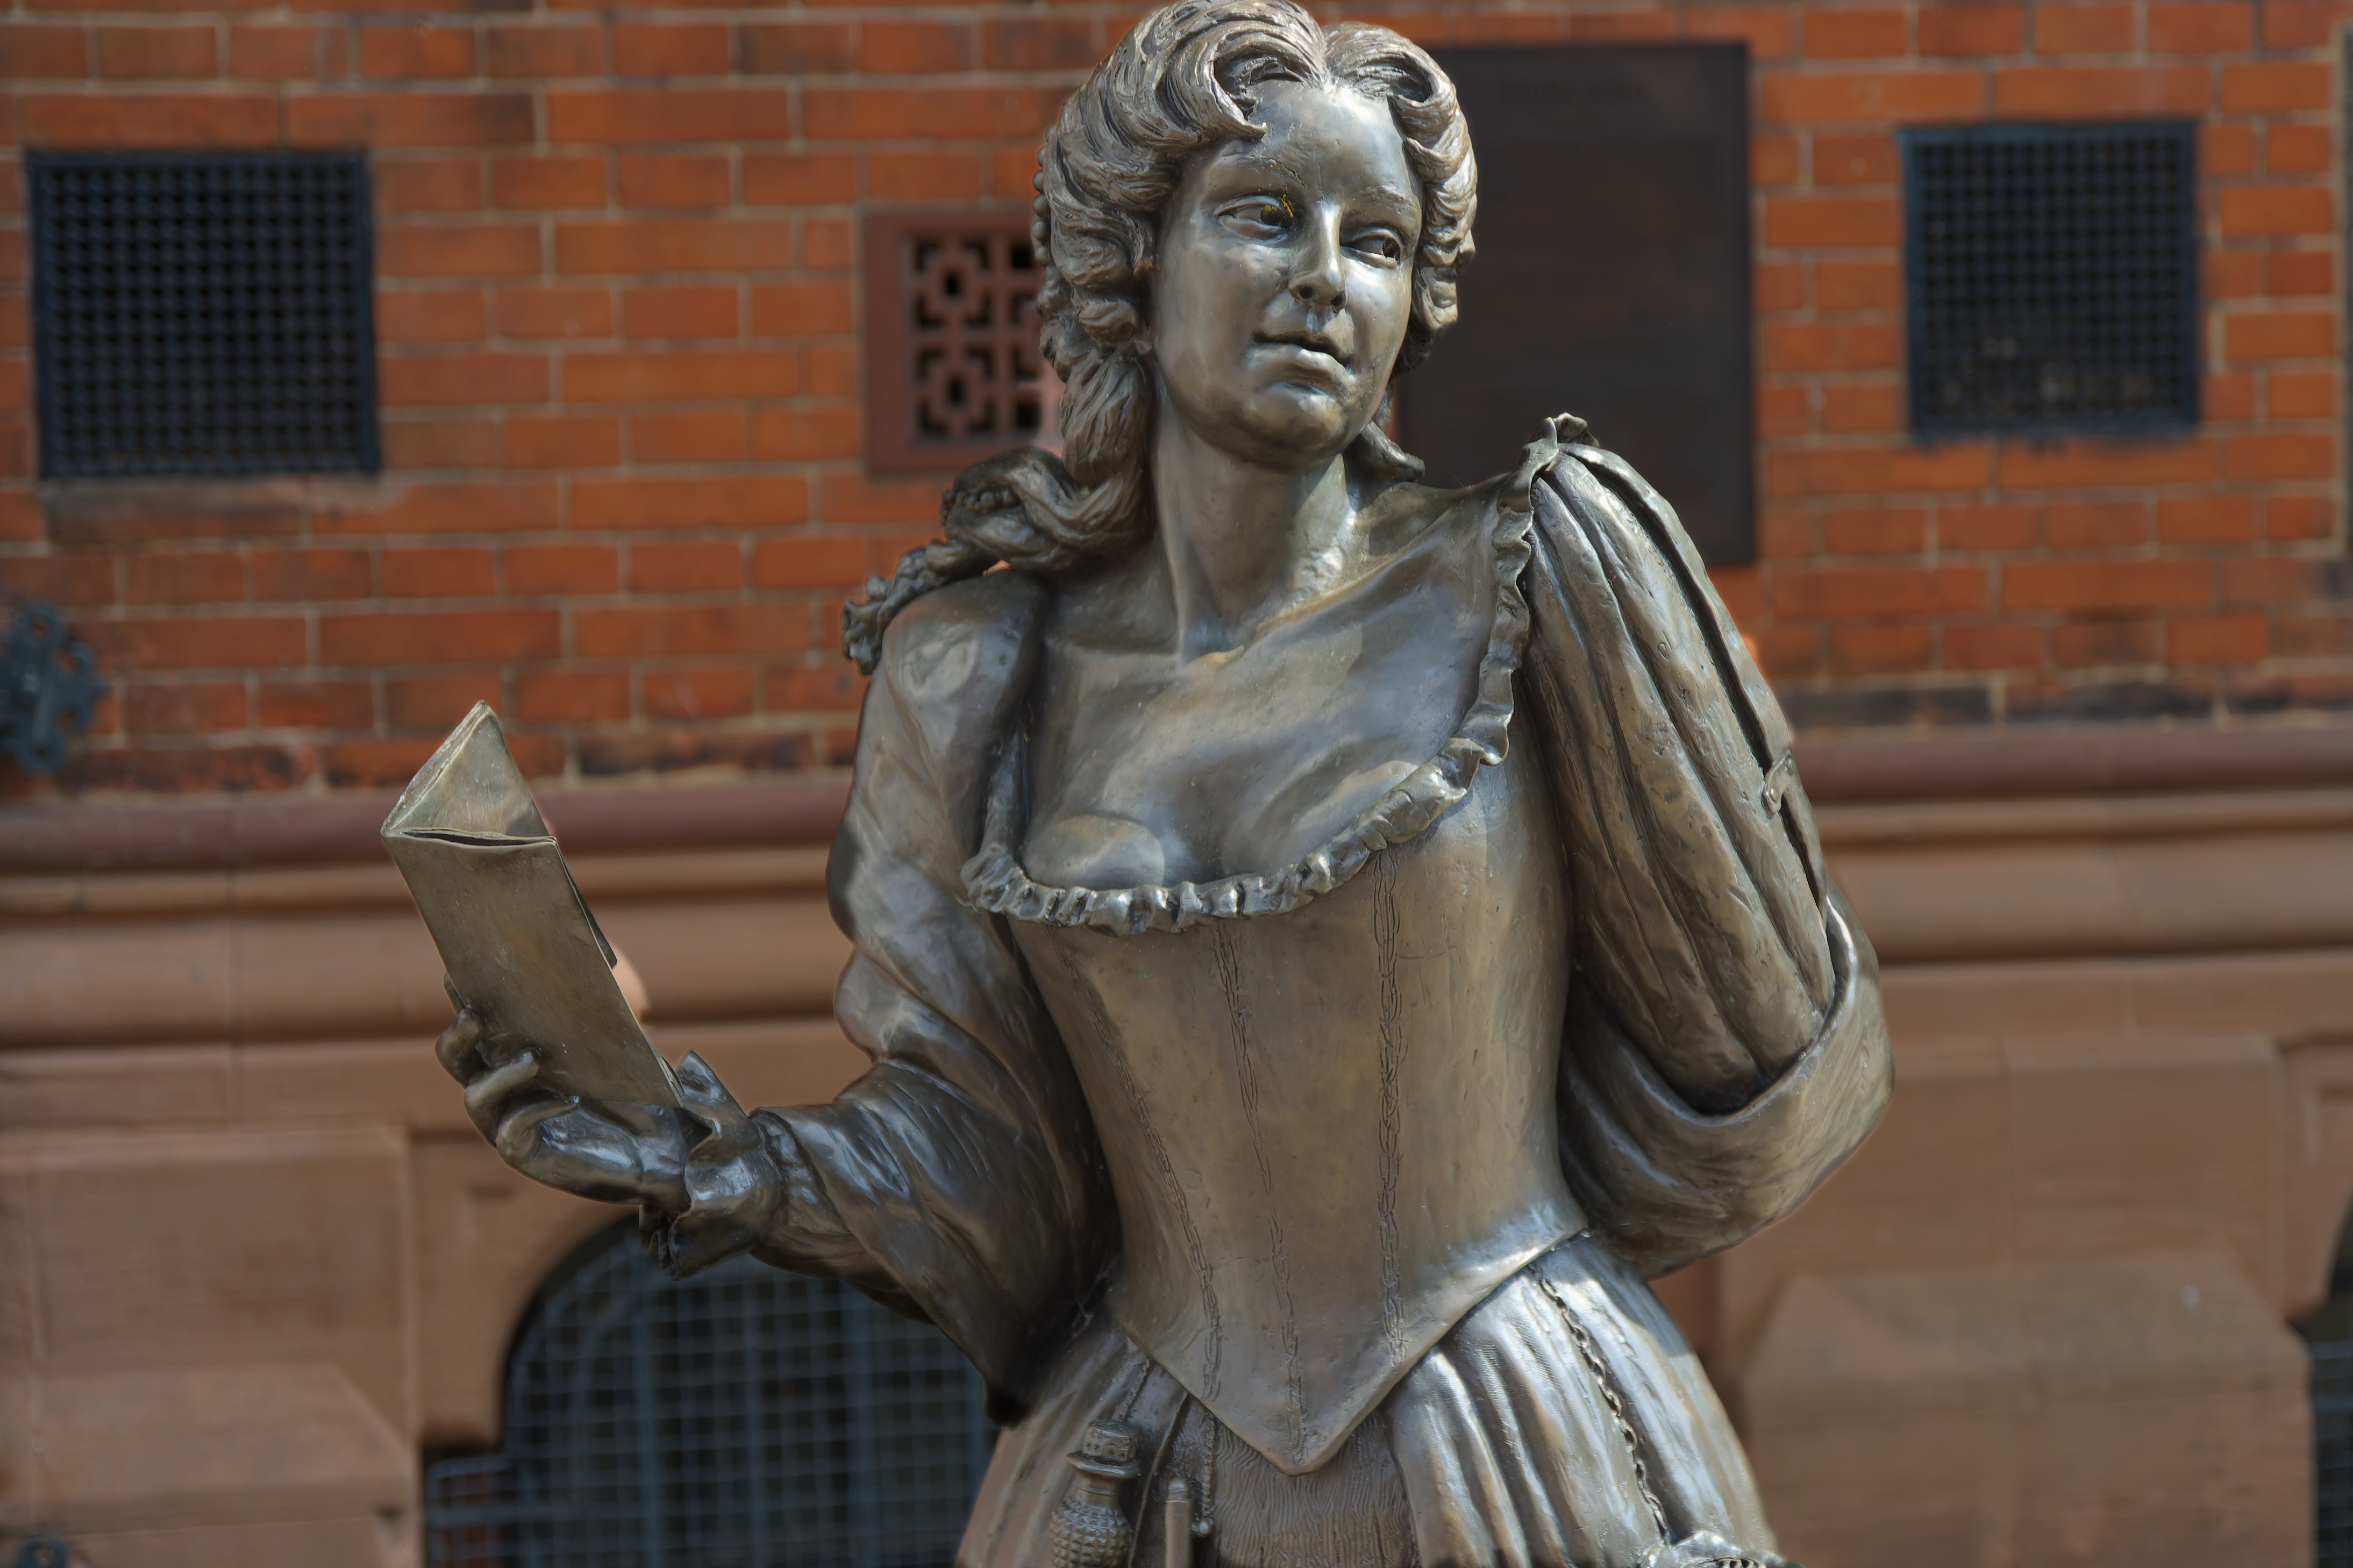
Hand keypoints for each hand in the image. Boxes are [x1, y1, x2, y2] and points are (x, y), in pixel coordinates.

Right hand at [434, 988, 692, 1212]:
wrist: (658, 1147)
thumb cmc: (630, 1090)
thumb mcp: (611, 1045)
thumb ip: (592, 1012)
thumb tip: (595, 962)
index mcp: (511, 1058)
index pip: (477, 1027)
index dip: (462, 1001)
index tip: (456, 974)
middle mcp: (502, 1090)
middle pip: (456, 1061)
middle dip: (459, 1036)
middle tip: (476, 1015)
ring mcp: (508, 1125)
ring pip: (477, 1097)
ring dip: (501, 1074)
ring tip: (532, 1057)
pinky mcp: (527, 1156)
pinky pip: (511, 1134)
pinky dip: (537, 1110)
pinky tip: (570, 1098)